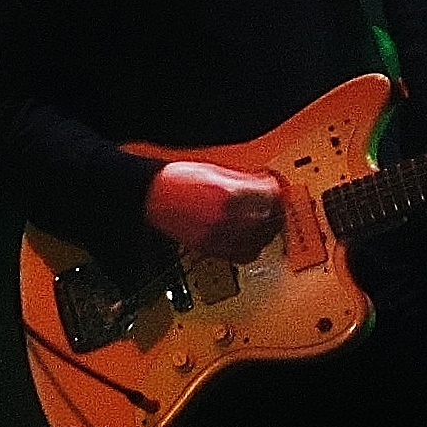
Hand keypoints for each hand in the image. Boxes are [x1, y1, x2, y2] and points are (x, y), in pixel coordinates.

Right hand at [146, 160, 282, 263]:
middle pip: (268, 222)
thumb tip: (266, 186)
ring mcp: (217, 237)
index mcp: (229, 194)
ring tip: (264, 223)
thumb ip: (244, 181)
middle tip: (275, 206)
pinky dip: (250, 247)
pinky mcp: (209, 250)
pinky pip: (241, 256)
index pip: (270, 198)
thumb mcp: (217, 171)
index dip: (277, 192)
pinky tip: (249, 238)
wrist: (150, 195)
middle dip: (275, 213)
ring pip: (258, 243)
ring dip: (265, 233)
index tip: (276, 189)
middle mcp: (226, 219)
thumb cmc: (177, 179)